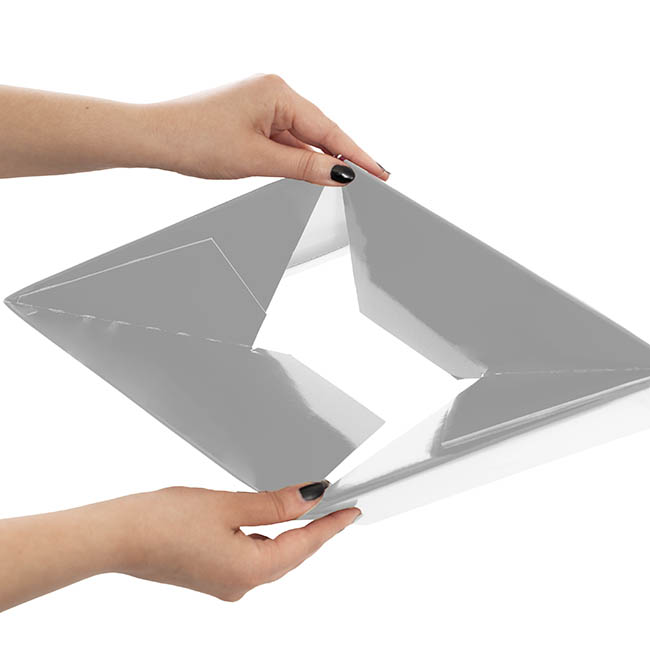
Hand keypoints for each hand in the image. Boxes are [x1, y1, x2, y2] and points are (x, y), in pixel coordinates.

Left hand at [0, 77, 388, 183]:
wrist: (153, 137)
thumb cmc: (196, 139)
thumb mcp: (258, 159)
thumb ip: (304, 167)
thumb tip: (340, 173)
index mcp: (278, 92)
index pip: (329, 130)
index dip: (356, 155)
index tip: (380, 173)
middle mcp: (272, 91)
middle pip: (319, 131)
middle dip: (343, 157)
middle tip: (373, 179)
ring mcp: (261, 103)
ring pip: (301, 137)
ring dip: (317, 160)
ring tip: (346, 181)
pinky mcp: (250, 116)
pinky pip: (283, 138)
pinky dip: (296, 157)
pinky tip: (309, 171)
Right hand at [0, 482, 358, 609]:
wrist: (116, 537)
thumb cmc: (165, 520)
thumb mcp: (229, 505)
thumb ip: (274, 504)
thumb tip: (311, 498)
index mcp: (250, 571)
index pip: (305, 545)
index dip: (331, 526)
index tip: (352, 511)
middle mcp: (241, 585)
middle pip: (291, 555)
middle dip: (315, 531)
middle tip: (337, 507)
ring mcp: (224, 584)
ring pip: (272, 556)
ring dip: (290, 534)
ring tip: (309, 510)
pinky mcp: (211, 576)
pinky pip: (251, 557)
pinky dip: (266, 539)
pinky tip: (268, 523)